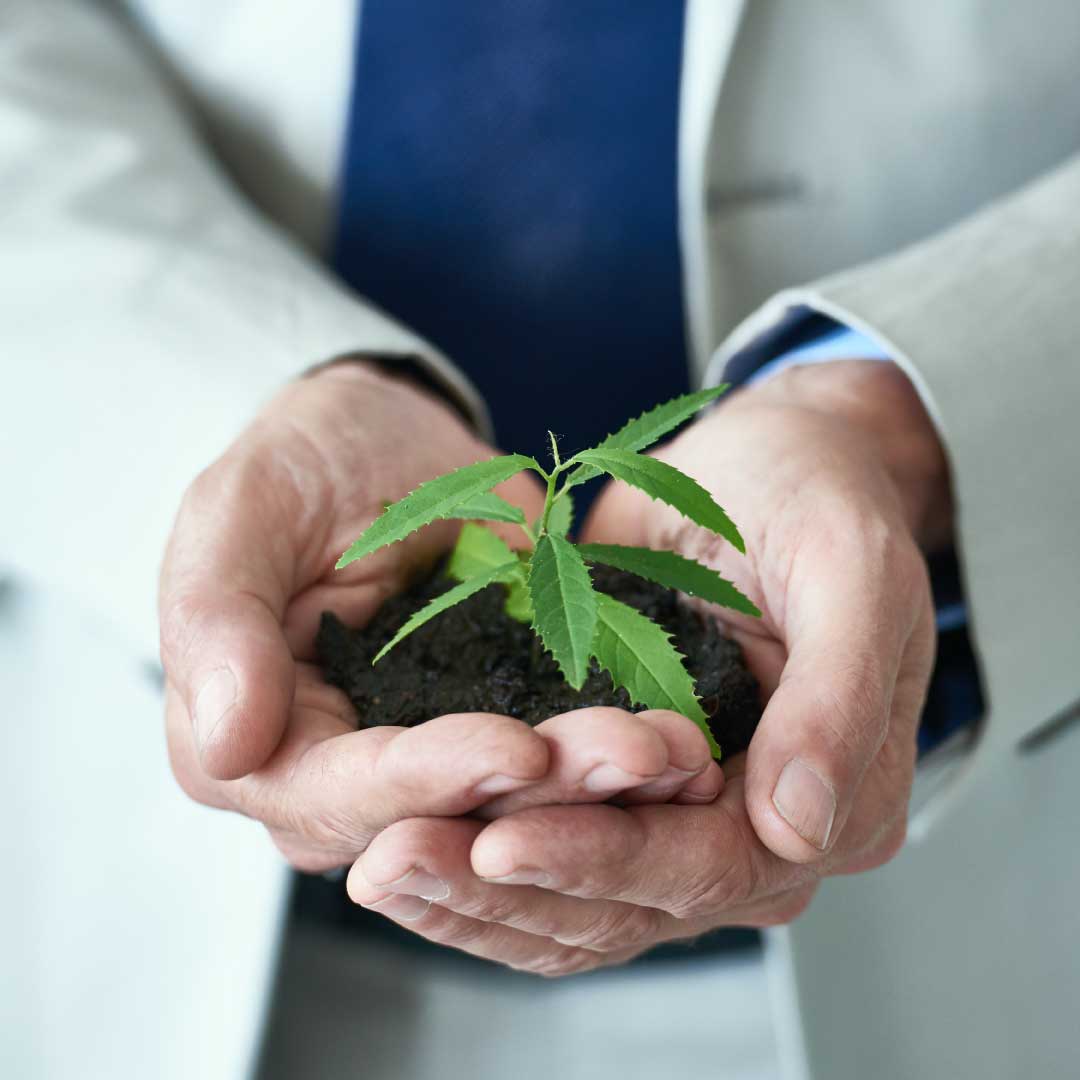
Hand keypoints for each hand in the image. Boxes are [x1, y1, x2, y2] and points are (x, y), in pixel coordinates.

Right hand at [160, 363, 721, 869]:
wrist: (383, 438)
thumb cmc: (298, 464)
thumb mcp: (237, 515)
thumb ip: (216, 623)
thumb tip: (228, 746)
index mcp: (256, 746)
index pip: (336, 795)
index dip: (425, 781)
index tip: (515, 747)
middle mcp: (342, 778)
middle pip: (440, 819)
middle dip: (541, 796)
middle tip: (638, 757)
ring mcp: (428, 757)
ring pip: (512, 805)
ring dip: (598, 788)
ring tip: (675, 750)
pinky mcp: (497, 725)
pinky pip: (559, 757)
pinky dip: (617, 752)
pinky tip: (684, 739)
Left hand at [344, 360, 948, 971]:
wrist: (768, 460)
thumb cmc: (819, 496)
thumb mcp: (851, 569)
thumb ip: (837, 696)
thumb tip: (798, 827)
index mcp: (835, 798)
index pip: (716, 866)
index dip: (610, 861)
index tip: (501, 844)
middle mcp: (756, 829)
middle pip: (630, 902)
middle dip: (511, 890)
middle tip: (399, 863)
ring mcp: (683, 813)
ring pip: (576, 897)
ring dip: (475, 893)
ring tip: (380, 865)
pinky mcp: (619, 783)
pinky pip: (548, 841)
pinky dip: (477, 858)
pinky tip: (401, 841)